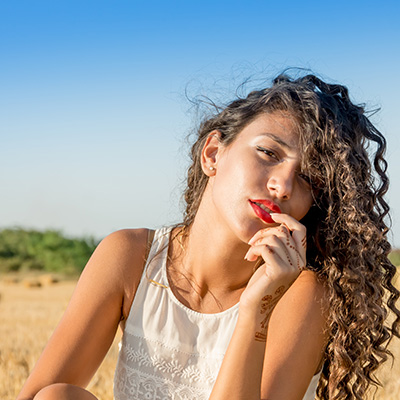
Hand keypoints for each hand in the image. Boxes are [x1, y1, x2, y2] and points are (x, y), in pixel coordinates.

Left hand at [240, 213, 306, 338]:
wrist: (256, 307)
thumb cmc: (261, 282)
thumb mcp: (273, 261)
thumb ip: (278, 245)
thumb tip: (275, 223)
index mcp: (301, 258)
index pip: (300, 229)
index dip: (286, 218)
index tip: (271, 216)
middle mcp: (300, 262)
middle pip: (283, 231)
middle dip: (263, 232)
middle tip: (252, 243)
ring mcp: (291, 268)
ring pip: (273, 238)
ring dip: (257, 242)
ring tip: (250, 253)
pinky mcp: (279, 272)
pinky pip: (266, 248)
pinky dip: (254, 249)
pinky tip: (249, 258)